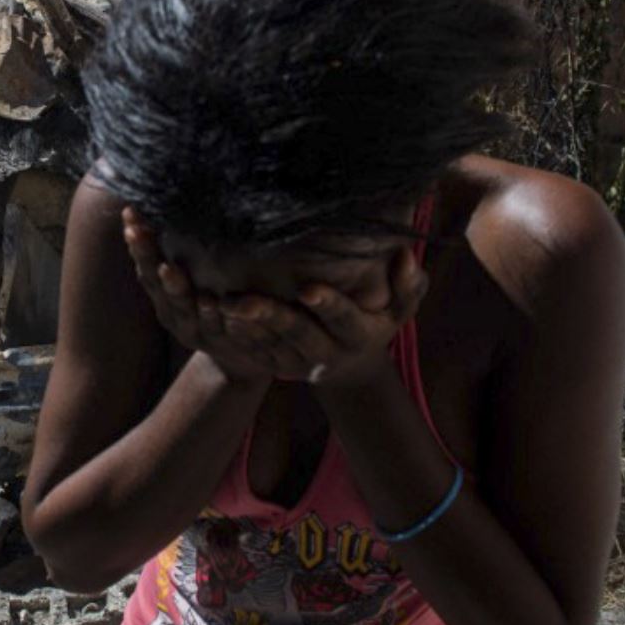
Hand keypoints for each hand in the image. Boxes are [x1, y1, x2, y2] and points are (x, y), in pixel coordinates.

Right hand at [122, 209, 280, 384]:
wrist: (243, 356)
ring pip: (180, 306)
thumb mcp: (197, 284)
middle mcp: (172, 312)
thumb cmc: (217, 310)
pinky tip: (209, 301)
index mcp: (164, 295)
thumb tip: (177, 206)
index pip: (146, 263)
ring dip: (174, 287)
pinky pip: (214, 327)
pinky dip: (210, 314)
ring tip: (168, 268)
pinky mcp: (219, 343)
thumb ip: (187, 254)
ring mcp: (193, 329)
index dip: (137, 241)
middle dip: (146, 256)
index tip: (130, 213)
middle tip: (136, 231)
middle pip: (155, 283)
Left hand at [220, 245, 428, 386]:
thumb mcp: (401, 309)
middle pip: (298, 333)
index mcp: (359, 335)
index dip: (328, 304)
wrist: (351, 366)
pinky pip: (255, 353)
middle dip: (271, 316)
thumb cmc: (376, 320)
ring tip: (220, 304)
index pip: (344, 318)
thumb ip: (410, 286)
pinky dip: (235, 336)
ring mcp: (301, 364)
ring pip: (270, 345)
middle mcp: (329, 353)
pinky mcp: (278, 367)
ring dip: (244, 326)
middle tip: (242, 300)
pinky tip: (214, 316)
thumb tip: (405, 257)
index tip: (308, 288)